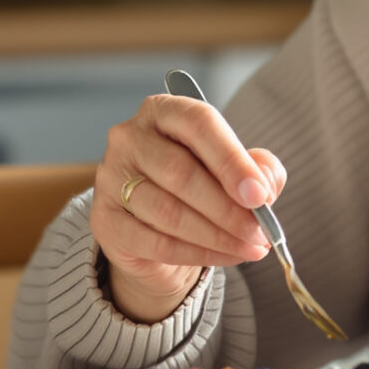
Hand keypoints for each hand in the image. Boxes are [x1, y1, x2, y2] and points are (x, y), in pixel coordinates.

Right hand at [90, 94, 286, 322]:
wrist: (156, 231)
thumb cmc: (199, 188)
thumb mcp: (234, 170)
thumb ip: (256, 169)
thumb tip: (263, 186)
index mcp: (163, 111)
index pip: (198, 124)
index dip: (231, 160)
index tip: (259, 195)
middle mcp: (129, 138)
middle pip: (180, 171)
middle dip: (227, 207)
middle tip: (259, 231)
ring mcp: (110, 178)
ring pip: (168, 211)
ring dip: (216, 235)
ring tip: (250, 248)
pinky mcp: (105, 220)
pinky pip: (156, 242)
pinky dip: (198, 254)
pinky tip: (226, 257)